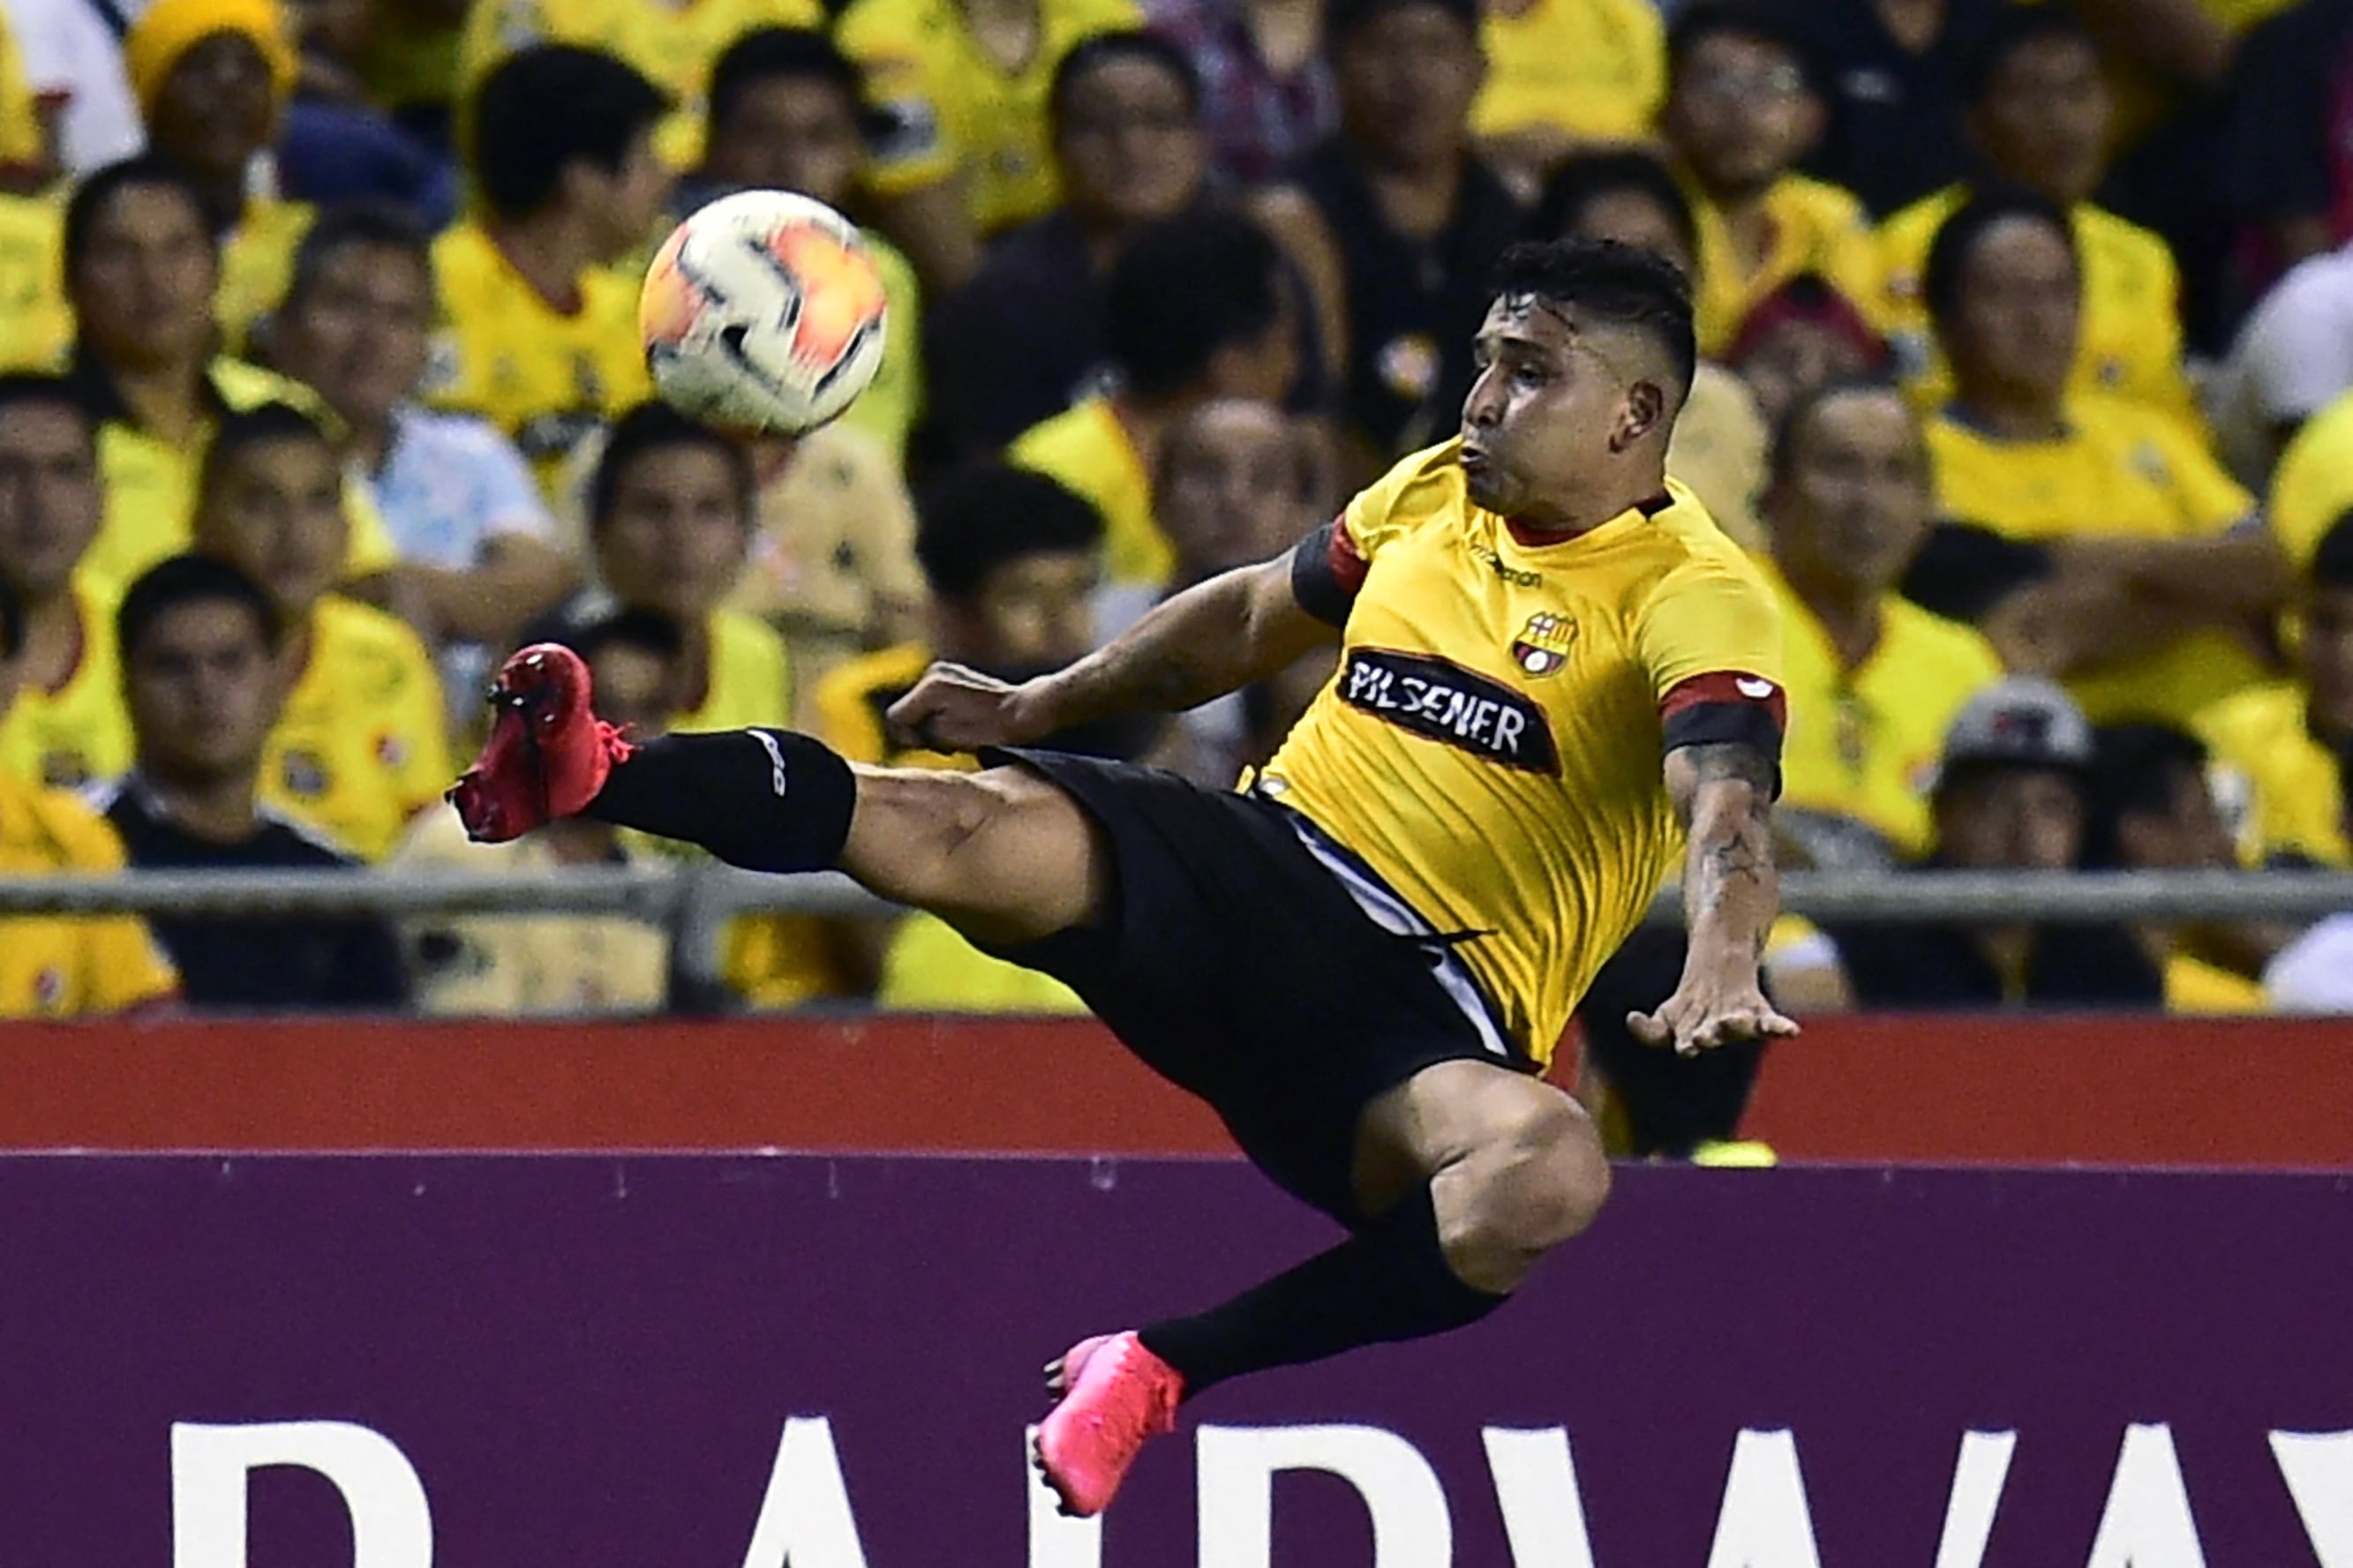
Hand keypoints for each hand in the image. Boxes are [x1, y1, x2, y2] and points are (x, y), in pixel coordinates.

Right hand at [884, 662, 1059, 752]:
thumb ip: (920, 734)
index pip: (896, 717)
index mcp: (931, 687)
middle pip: (905, 711)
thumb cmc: (993, 728)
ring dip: (930, 725)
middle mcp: (935, 673)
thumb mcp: (950, 738)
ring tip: (956, 739)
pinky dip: (939, 716)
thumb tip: (903, 735)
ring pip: (919, 707)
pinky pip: (932, 701)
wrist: (1026, 711)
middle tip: (945, 748)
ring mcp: (945, 672)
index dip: (906, 739)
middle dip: (919, 732)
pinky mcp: (954, 676)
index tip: (928, 750)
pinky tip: (960, 726)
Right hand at [1628, 976, 1799, 1057]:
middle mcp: (1718, 1035)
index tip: (1686, 1045)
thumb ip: (1650, 1028)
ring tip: (1730, 1020)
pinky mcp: (1761, 1015)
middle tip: (1703, 1036)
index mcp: (1693, 1037)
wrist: (1723, 967)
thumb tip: (1631, 1020)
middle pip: (1714, 1036)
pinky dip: (1781, 1029)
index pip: (1687, 1041)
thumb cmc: (1695, 1004)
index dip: (1687, 1043)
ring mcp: (1741, 1024)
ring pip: (1739, 1028)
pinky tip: (1792, 1033)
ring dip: (1735, 1028)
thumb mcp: (1668, 1013)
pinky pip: (1773, 1025)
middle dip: (1709, 1036)